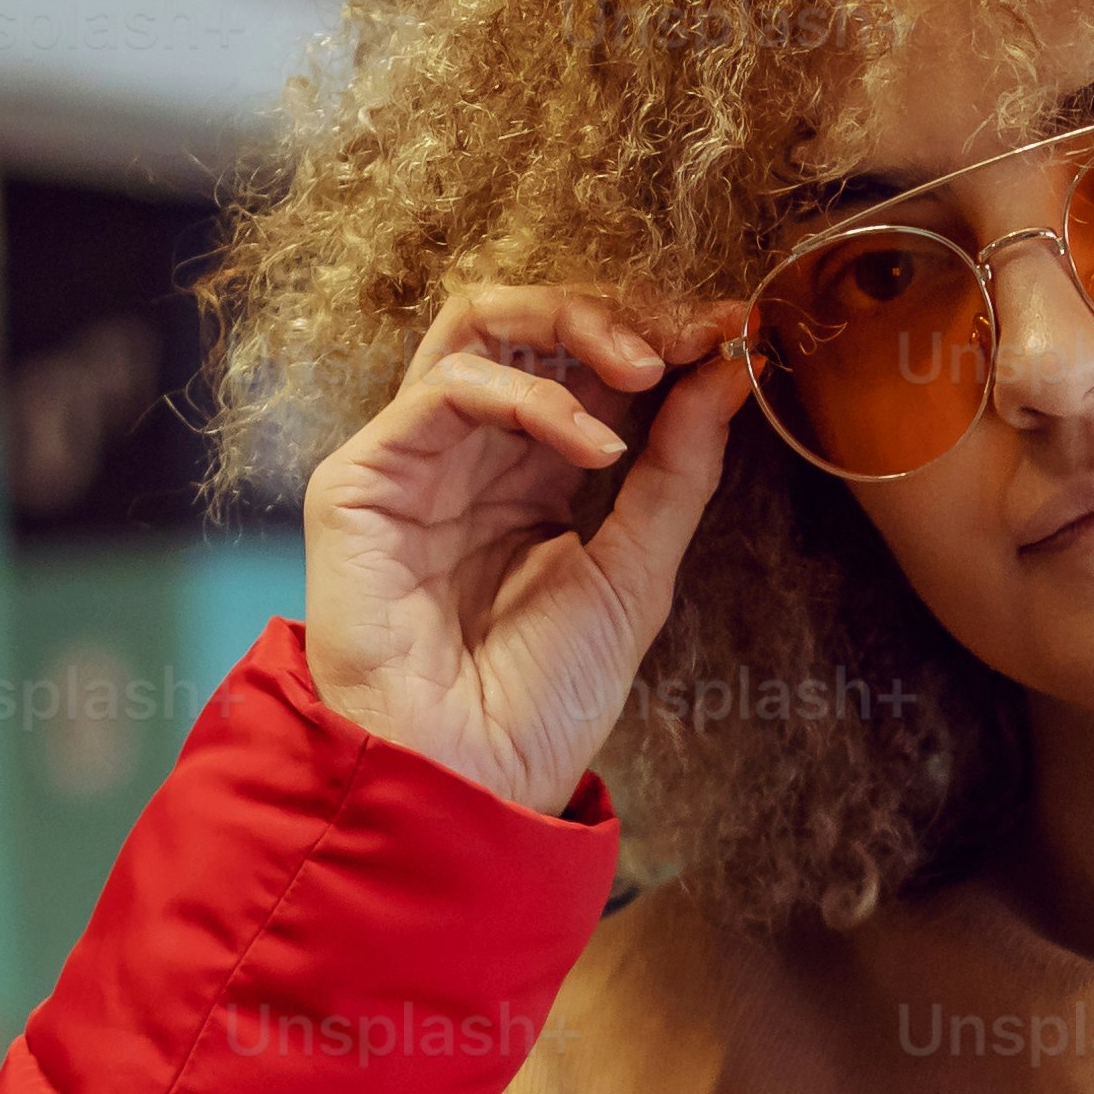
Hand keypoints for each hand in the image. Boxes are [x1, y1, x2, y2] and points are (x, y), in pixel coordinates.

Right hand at [298, 286, 757, 820]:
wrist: (468, 782)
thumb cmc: (542, 702)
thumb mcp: (637, 575)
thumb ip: (679, 470)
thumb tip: (727, 367)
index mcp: (532, 476)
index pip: (586, 365)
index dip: (658, 334)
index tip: (733, 327)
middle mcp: (471, 456)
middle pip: (529, 325)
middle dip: (616, 311)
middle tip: (686, 334)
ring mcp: (413, 461)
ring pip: (477, 326)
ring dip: (572, 325)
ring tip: (645, 370)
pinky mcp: (361, 479)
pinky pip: (443, 389)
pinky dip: (528, 395)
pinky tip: (591, 446)